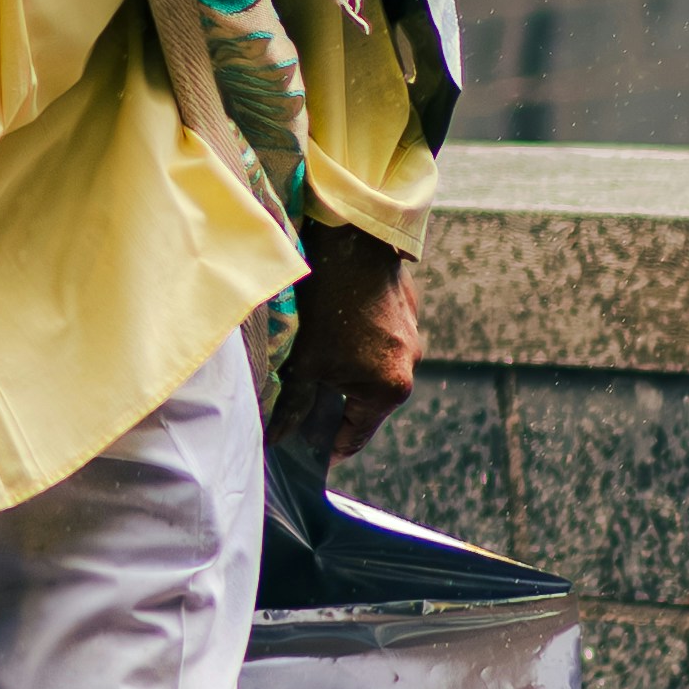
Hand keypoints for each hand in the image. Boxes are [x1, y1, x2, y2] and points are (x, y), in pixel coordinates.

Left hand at [272, 222, 417, 463]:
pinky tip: (332, 324)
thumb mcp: (304, 362)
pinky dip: (358, 341)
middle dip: (333, 403)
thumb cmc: (325, 304)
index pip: (356, 437)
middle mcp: (410, 367)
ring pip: (372, 368)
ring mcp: (412, 337)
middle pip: (366, 403)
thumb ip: (294, 405)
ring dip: (347, 369)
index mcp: (389, 389)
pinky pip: (380, 340)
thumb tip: (277, 438)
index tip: (303, 449)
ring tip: (315, 356)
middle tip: (299, 399)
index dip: (326, 446)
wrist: (351, 239)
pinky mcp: (406, 311)